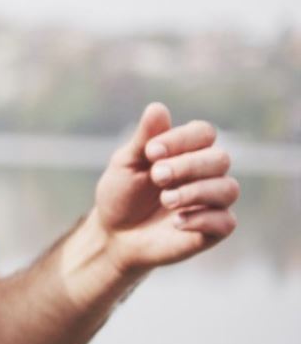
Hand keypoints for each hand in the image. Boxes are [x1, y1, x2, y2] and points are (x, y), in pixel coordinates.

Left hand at [94, 103, 238, 274]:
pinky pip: (226, 221)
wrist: (114, 235)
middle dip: (188, 166)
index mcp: (187, 151)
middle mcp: (206, 174)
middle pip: (220, 159)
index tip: (151, 152)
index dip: (182, 139)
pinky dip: (201, 219)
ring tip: (166, 199)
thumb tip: (157, 107)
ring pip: (228, 188)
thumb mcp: (126, 164)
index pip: (204, 133)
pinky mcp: (213, 229)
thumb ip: (144, 139)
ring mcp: (212, 201)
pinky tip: (176, 221)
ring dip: (195, 191)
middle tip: (157, 176)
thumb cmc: (121, 194)